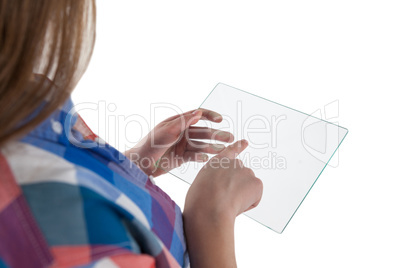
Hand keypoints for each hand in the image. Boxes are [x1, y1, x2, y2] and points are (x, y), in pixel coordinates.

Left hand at [124, 109, 233, 176]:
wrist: (140, 164)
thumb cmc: (150, 144)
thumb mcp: (166, 131)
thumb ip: (183, 122)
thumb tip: (199, 112)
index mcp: (178, 122)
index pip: (197, 115)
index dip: (210, 116)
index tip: (220, 120)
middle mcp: (182, 132)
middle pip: (203, 131)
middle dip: (217, 134)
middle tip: (230, 138)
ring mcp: (183, 145)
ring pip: (201, 145)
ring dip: (212, 147)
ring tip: (223, 150)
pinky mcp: (182, 158)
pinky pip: (195, 156)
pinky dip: (201, 157)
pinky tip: (207, 159)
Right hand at [183, 140, 262, 267]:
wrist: (209, 207)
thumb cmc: (200, 202)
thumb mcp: (201, 186)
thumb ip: (214, 183)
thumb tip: (223, 193)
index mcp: (216, 163)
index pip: (229, 152)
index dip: (238, 147)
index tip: (245, 142)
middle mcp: (233, 163)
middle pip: (241, 177)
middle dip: (237, 188)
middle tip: (224, 199)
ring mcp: (246, 171)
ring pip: (248, 189)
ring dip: (241, 198)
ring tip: (228, 203)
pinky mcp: (256, 182)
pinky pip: (255, 198)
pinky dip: (248, 204)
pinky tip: (237, 205)